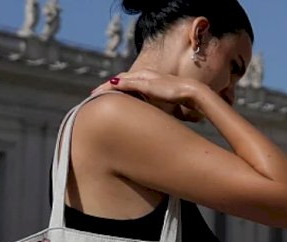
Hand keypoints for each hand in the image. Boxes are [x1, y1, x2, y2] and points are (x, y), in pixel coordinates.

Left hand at [92, 70, 206, 121]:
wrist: (193, 93)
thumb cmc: (183, 99)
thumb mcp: (167, 104)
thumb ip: (159, 107)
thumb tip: (154, 119)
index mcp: (150, 80)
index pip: (129, 81)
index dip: (116, 88)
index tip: (104, 96)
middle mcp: (146, 76)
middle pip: (121, 78)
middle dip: (107, 86)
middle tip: (94, 94)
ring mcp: (146, 79)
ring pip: (121, 80)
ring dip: (107, 86)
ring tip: (95, 94)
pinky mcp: (147, 83)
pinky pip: (126, 83)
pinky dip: (115, 86)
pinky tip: (107, 90)